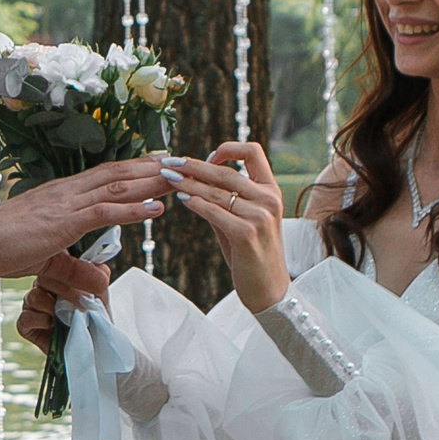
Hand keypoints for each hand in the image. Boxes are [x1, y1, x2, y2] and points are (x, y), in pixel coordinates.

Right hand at [0, 158, 173, 279]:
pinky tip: (157, 208)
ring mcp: (66, 203)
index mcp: (62, 193)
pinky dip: (134, 209)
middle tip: (184, 163)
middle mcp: (68, 191)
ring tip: (180, 178)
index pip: (106, 175)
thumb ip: (73, 266)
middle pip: (119, 174)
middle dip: (153, 168)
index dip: (135, 169)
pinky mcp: (63, 222)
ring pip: (118, 187)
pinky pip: (105, 212)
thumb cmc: (1, 248)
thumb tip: (97, 280)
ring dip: (152, 182)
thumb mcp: (46, 257)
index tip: (162, 165)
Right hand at [17, 251, 110, 349]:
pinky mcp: (26, 326)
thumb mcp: (101, 293)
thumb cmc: (94, 317)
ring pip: (33, 297)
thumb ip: (98, 274)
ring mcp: (31, 307)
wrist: (93, 345)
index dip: (68, 273)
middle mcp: (40, 288)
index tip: (85, 287)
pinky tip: (53, 325)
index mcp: (55, 276)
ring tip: (68, 317)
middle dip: (65, 291)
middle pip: (42, 279)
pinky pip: (25, 318)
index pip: (52, 264)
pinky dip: (41, 320)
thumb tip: (97, 266)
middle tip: (81, 302)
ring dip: (53, 307)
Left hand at [163, 143, 289, 311]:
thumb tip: (193, 183)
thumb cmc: (252, 255)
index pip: (252, 152)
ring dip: (187, 183)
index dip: (227, 149)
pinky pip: (214, 212)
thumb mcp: (244, 221)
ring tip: (167, 178)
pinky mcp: (246, 233)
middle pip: (225, 171)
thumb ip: (225, 201)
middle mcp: (269, 199)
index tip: (207, 158)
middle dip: (192, 165)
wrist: (269, 290)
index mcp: (271, 190)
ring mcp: (259, 216)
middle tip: (169, 163)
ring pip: (215, 191)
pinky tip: (182, 199)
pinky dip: (195, 203)